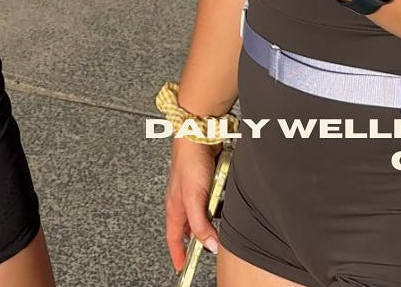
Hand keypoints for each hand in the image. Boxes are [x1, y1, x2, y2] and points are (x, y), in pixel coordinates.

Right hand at [164, 139, 218, 271]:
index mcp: (174, 207)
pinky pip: (215, 199)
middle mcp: (183, 200)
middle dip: (200, 239)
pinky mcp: (207, 182)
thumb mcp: (194, 198)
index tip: (182, 269)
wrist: (199, 132)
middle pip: (191, 229)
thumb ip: (200, 224)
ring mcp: (195, 191)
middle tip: (210, 249)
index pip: (174, 237)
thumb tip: (210, 246)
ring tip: (221, 220)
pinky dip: (221, 203)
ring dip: (213, 218)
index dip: (178, 254)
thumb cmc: (190, 160)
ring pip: (205, 214)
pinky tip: (226, 200)